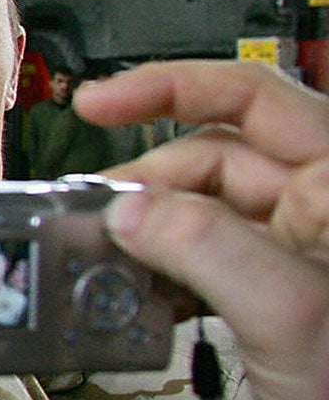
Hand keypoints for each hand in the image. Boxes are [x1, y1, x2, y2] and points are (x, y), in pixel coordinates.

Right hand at [79, 59, 328, 399]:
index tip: (97, 105)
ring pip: (204, 210)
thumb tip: (127, 207)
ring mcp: (302, 254)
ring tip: (108, 263)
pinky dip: (165, 270)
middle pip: (217, 156)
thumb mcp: (286, 310)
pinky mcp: (280, 298)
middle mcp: (324, 208)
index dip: (170, 89)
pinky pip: (206, 260)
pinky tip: (140, 296)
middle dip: (149, 181)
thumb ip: (202, 245)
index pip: (252, 97)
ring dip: (151, 232)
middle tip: (93, 218)